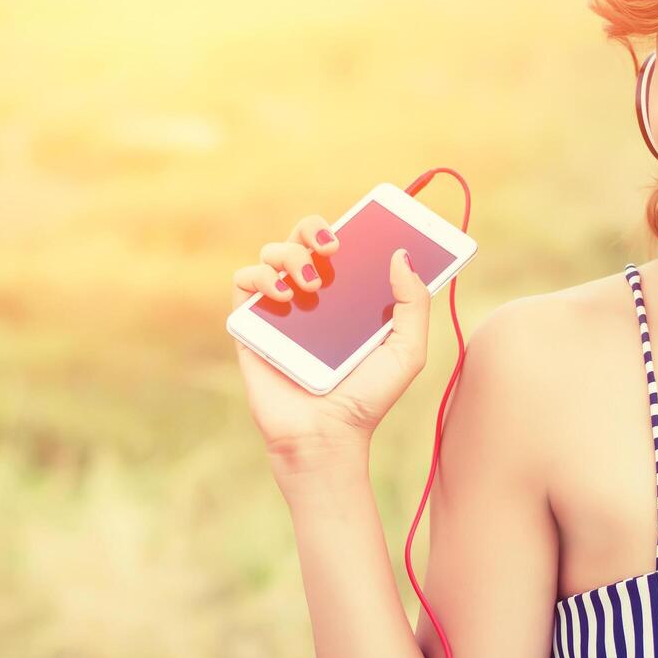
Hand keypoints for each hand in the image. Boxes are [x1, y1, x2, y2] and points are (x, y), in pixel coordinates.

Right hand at [230, 213, 430, 464]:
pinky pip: (244, 281)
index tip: (367, 220)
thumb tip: (401, 255)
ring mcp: (278, 309)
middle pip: (303, 238)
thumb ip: (413, 304)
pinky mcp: (249, 325)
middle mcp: (310, 297)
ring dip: (292, 254)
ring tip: (313, 285)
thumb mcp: (406, 351)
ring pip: (272, 252)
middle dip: (314, 228)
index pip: (343, 245)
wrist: (325, 437)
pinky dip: (261, 277)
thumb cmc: (366, 399)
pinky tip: (284, 297)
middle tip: (334, 246)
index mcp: (346, 296)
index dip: (351, 225)